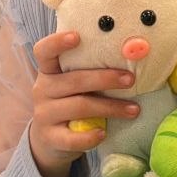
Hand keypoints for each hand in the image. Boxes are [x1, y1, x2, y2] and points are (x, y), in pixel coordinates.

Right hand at [29, 30, 137, 176]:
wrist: (49, 140)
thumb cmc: (69, 103)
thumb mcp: (71, 85)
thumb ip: (87, 71)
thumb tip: (131, 54)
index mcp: (48, 72)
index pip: (44, 51)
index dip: (57, 42)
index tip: (77, 36)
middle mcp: (42, 90)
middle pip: (73, 81)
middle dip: (105, 79)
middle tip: (131, 79)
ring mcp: (44, 115)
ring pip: (79, 107)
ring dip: (110, 108)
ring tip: (134, 110)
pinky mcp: (50, 138)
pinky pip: (71, 138)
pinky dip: (89, 137)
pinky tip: (104, 133)